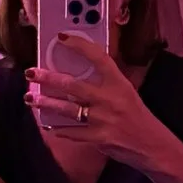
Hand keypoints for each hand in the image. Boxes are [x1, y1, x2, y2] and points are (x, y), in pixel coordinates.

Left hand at [27, 43, 164, 172]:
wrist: (152, 145)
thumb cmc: (137, 116)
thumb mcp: (126, 92)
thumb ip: (105, 82)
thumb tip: (77, 73)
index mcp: (118, 83)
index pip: (98, 58)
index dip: (79, 45)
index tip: (62, 37)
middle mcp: (109, 99)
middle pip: (72, 85)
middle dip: (48, 78)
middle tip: (31, 73)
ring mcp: (102, 119)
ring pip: (66, 109)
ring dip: (45, 103)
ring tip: (30, 98)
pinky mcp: (98, 138)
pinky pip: (72, 132)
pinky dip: (60, 130)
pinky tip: (49, 126)